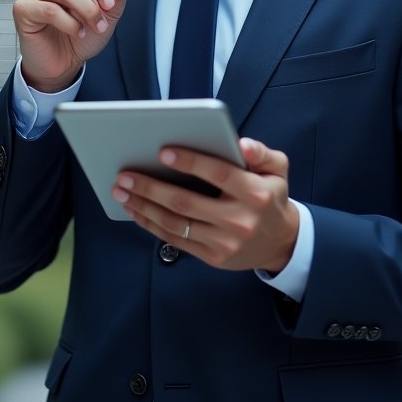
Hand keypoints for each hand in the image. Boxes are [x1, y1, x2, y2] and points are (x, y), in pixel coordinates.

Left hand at [114, 138, 298, 272]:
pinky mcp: (213, 257)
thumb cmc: (271, 196)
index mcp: (256, 194)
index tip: (163, 152)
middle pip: (186, 202)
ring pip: (175, 223)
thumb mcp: (277, 169)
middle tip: (125, 175)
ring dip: (144, 206)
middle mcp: (239, 220)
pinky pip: (176, 239)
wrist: (280, 243)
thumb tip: (241, 143)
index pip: (219, 174)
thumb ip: (261, 153)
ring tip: (121, 191)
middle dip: (151, 187)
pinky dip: (151, 224)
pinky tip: (136, 210)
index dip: (191, 163)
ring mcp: (224, 242)